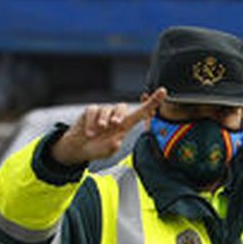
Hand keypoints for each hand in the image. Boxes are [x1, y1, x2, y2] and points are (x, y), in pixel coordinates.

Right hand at [50, 88, 166, 166]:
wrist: (79, 148)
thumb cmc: (97, 148)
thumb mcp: (108, 151)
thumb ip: (114, 146)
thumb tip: (117, 140)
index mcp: (124, 126)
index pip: (141, 112)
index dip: (152, 102)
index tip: (163, 92)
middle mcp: (115, 117)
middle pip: (122, 106)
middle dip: (119, 114)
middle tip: (115, 124)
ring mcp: (103, 113)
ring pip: (106, 109)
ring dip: (102, 121)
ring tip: (96, 133)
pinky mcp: (90, 111)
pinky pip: (93, 111)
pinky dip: (90, 122)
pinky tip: (89, 132)